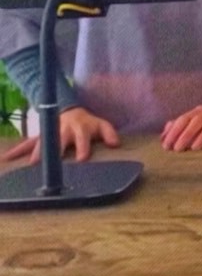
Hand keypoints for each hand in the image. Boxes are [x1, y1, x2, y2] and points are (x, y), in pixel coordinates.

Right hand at [0, 106, 120, 164]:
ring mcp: (50, 133)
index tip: (82, 159)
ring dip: (36, 152)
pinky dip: (16, 151)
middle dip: (55, 151)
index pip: (82, 139)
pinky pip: (26, 143)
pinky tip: (6, 158)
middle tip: (52, 163)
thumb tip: (115, 144)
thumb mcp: (101, 124)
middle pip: (59, 140)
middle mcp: (63, 130)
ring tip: (32, 164)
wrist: (70, 111)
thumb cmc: (87, 123)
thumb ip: (109, 133)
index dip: (83, 148)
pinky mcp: (39, 136)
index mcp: (80, 128)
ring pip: (42, 142)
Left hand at [161, 91, 201, 151]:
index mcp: (199, 112)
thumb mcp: (199, 120)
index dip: (173, 131)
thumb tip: (163, 135)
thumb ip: (182, 126)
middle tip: (177, 149)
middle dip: (185, 134)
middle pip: (196, 120)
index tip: (165, 145)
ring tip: (195, 147)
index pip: (183, 119)